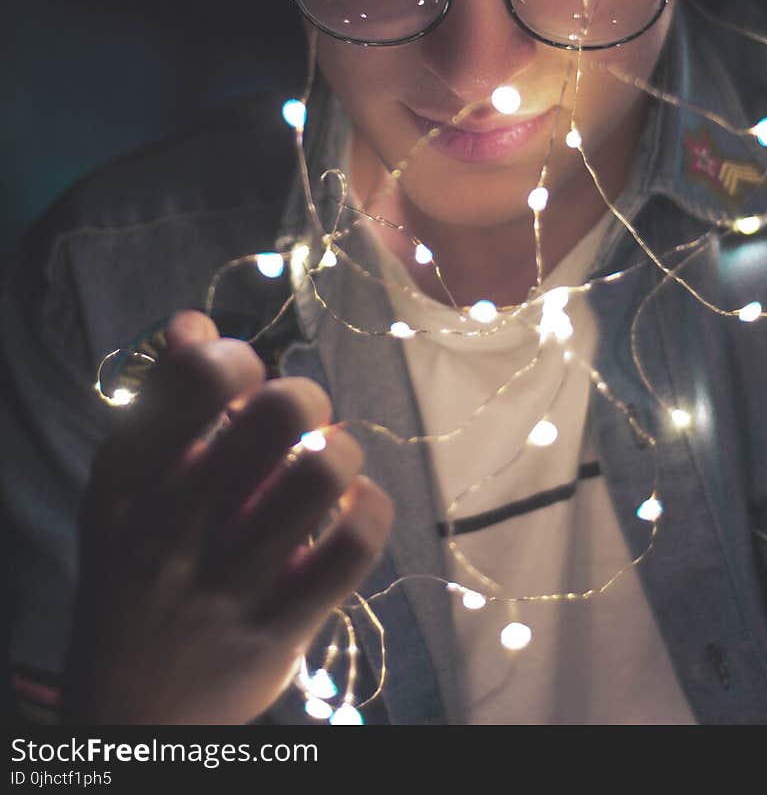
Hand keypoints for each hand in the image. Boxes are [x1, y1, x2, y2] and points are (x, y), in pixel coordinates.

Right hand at [63, 311, 392, 724]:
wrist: (130, 717)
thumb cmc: (136, 579)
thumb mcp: (126, 494)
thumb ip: (161, 404)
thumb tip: (190, 321)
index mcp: (131, 482)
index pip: (197, 378)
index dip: (236, 357)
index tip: (241, 380)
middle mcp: (177, 526)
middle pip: (279, 414)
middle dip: (305, 397)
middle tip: (299, 420)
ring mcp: (230, 582)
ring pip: (323, 473)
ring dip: (340, 452)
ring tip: (328, 465)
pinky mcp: (280, 630)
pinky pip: (354, 548)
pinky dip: (369, 511)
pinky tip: (352, 512)